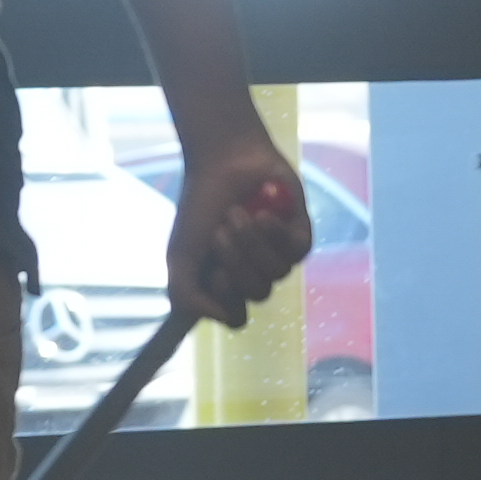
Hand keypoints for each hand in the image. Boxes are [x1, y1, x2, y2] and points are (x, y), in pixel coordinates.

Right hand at [172, 130, 310, 327]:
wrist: (223, 162)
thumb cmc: (200, 207)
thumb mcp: (180, 256)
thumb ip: (185, 296)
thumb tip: (222, 317)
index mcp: (227, 286)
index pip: (235, 317)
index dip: (224, 296)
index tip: (211, 271)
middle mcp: (255, 275)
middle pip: (257, 294)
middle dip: (236, 260)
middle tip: (220, 230)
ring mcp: (280, 258)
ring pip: (276, 273)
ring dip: (252, 242)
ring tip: (238, 213)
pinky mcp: (300, 238)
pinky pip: (295, 252)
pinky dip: (275, 232)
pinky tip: (264, 214)